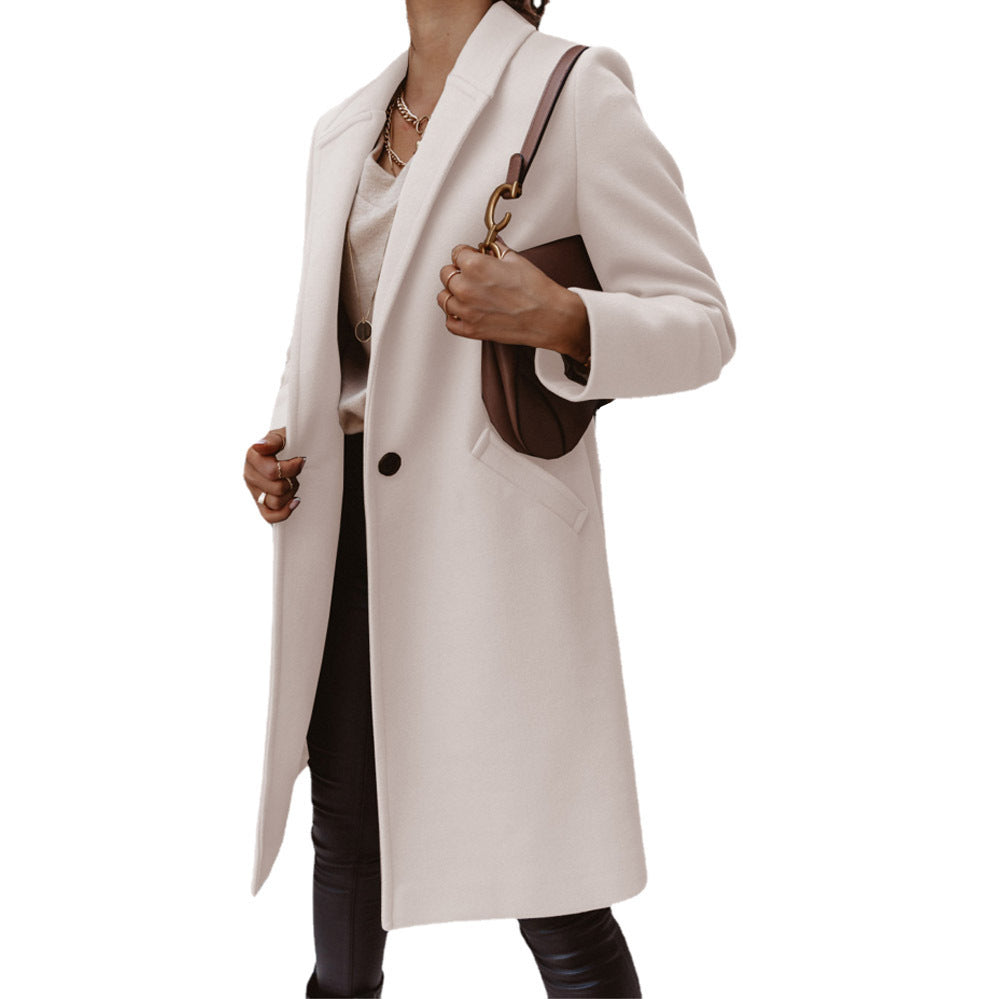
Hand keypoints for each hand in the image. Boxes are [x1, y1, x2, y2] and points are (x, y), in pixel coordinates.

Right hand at [244, 428, 306, 523]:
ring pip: (275, 502)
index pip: (272, 472)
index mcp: (252, 457)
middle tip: (296, 473)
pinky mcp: (261, 504)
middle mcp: (249, 475)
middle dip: (291, 481)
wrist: (289, 450)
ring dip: (290, 493)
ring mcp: (254, 491)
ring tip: (293, 482)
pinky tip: (295, 501)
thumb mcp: (282, 436)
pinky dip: (285, 512)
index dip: (291, 468)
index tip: (301, 460)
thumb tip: (259, 446)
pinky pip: (270, 517)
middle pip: (277, 488)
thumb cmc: (287, 442)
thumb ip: (273, 441)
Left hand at [437, 236, 588, 356]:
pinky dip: (454, 316)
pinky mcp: (471, 330)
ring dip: (453, 293)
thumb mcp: (515, 260)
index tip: (472, 256)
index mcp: (475, 267)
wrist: (549, 317)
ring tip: (468, 292)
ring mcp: (466, 311)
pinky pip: (450, 322)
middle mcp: (466, 289)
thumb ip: (496, 251)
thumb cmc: (536, 291)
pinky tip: (465, 310)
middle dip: (458, 271)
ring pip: (444, 298)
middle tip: (472, 274)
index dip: (466, 253)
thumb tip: (491, 246)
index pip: (456, 253)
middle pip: (446, 274)